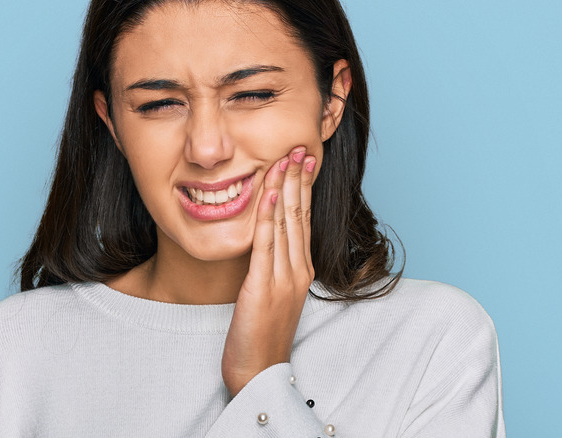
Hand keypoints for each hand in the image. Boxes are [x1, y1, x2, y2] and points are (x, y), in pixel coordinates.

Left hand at [221, 146, 316, 396]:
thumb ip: (274, 268)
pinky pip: (267, 244)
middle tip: (299, 148)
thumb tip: (267, 243)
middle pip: (300, 216)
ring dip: (285, 188)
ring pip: (287, 224)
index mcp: (301, 271)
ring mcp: (284, 278)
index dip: (303, 189)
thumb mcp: (272, 296)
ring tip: (286, 159)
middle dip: (299, 179)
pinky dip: (268, 216)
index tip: (303, 162)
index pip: (304, 221)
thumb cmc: (262, 335)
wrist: (258, 371)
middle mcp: (298, 271)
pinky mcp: (264, 286)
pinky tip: (267, 193)